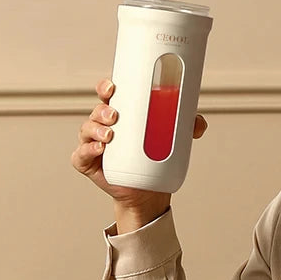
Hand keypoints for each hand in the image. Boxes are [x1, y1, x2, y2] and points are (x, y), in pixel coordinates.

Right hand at [71, 78, 207, 206]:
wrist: (147, 192)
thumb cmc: (154, 160)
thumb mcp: (172, 141)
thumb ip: (186, 128)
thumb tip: (199, 123)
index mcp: (121, 115)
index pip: (109, 96)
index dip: (107, 88)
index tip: (113, 87)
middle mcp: (104, 127)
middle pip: (97, 111)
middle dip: (103, 110)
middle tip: (115, 116)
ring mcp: (94, 144)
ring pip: (87, 130)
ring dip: (96, 129)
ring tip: (110, 135)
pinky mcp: (88, 164)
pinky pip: (80, 155)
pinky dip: (87, 151)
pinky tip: (99, 150)